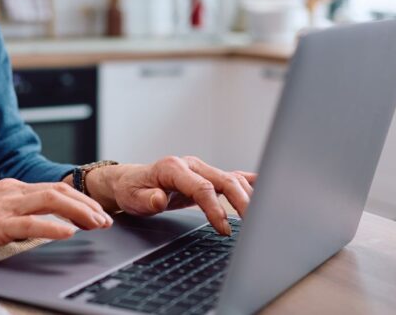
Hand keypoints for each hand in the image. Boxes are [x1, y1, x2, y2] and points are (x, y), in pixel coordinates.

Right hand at [0, 179, 114, 259]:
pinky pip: (31, 223)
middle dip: (87, 204)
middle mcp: (12, 191)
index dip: (79, 199)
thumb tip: (40, 223)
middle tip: (106, 219)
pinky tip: (70, 234)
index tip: (96, 212)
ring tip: (97, 224)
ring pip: (51, 201)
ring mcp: (5, 206)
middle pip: (59, 191)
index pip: (53, 188)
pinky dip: (54, 227)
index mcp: (11, 188)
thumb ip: (15, 213)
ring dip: (79, 212)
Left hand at [85, 157, 256, 235]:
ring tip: (262, 216)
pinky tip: (264, 187)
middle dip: (242, 202)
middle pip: (225, 180)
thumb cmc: (132, 190)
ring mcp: (200, 169)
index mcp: (173, 168)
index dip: (215, 208)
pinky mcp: (206, 177)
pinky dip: (248, 183)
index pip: (201, 188)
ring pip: (232, 179)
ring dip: (248, 196)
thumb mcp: (133, 198)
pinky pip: (231, 177)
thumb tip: (159, 198)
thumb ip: (147, 199)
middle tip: (253, 224)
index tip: (224, 229)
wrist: (130, 181)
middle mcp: (191, 165)